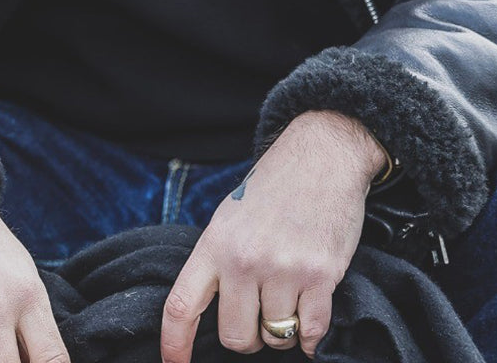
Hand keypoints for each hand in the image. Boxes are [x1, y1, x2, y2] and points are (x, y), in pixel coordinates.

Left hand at [159, 112, 385, 362]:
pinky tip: (310, 319)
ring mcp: (284, 269)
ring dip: (282, 331)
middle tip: (258, 317)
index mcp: (216, 243)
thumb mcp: (230, 215)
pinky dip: (311, 336)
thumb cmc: (274, 185)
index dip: (174, 345)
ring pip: (275, 337)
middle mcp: (245, 259)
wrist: (322, 154)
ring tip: (288, 301)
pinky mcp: (320, 275)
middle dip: (247, 337)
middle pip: (235, 337)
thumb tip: (214, 309)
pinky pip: (311, 332)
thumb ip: (219, 259)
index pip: (182, 306)